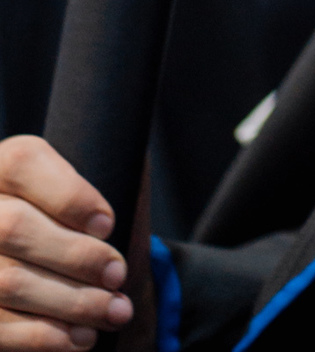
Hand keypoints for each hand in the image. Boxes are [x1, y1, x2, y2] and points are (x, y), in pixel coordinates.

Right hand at [0, 138, 132, 349]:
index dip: (68, 196)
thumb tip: (128, 153)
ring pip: (9, 282)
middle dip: (76, 257)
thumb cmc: (84, 222)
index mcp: (2, 166)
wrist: (62, 274)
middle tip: (119, 274)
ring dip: (71, 302)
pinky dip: (44, 337)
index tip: (109, 224)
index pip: (23, 164)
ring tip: (115, 310)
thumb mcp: (97, 177)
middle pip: (14, 228)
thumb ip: (107, 159)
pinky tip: (80, 338)